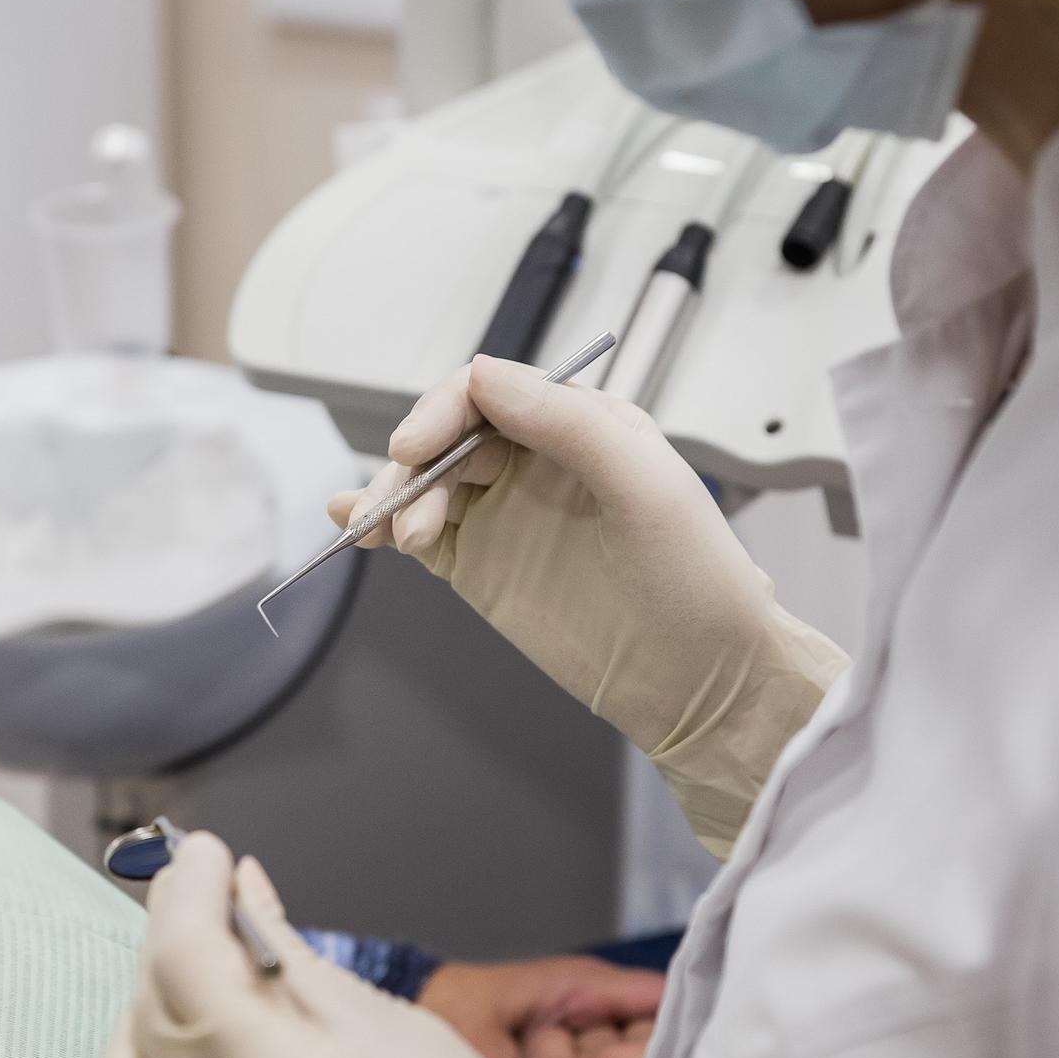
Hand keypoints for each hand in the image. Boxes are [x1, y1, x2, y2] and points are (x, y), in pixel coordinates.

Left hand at [91, 831, 777, 1057]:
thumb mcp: (395, 1030)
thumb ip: (291, 959)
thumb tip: (239, 890)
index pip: (187, 953)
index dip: (187, 890)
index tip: (202, 857)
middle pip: (149, 1012)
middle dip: (175, 949)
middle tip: (210, 919)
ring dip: (146, 1031)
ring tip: (201, 1012)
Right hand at [327, 356, 848, 855]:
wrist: (700, 681)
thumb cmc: (696, 582)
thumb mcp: (645, 486)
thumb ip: (568, 423)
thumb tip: (485, 376)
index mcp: (581, 424)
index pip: (488, 390)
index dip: (442, 410)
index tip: (416, 448)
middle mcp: (537, 460)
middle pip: (446, 435)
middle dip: (413, 466)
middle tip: (405, 515)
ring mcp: (505, 514)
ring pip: (425, 483)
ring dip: (395, 500)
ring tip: (390, 537)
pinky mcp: (482, 567)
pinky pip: (421, 535)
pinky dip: (384, 527)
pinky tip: (358, 526)